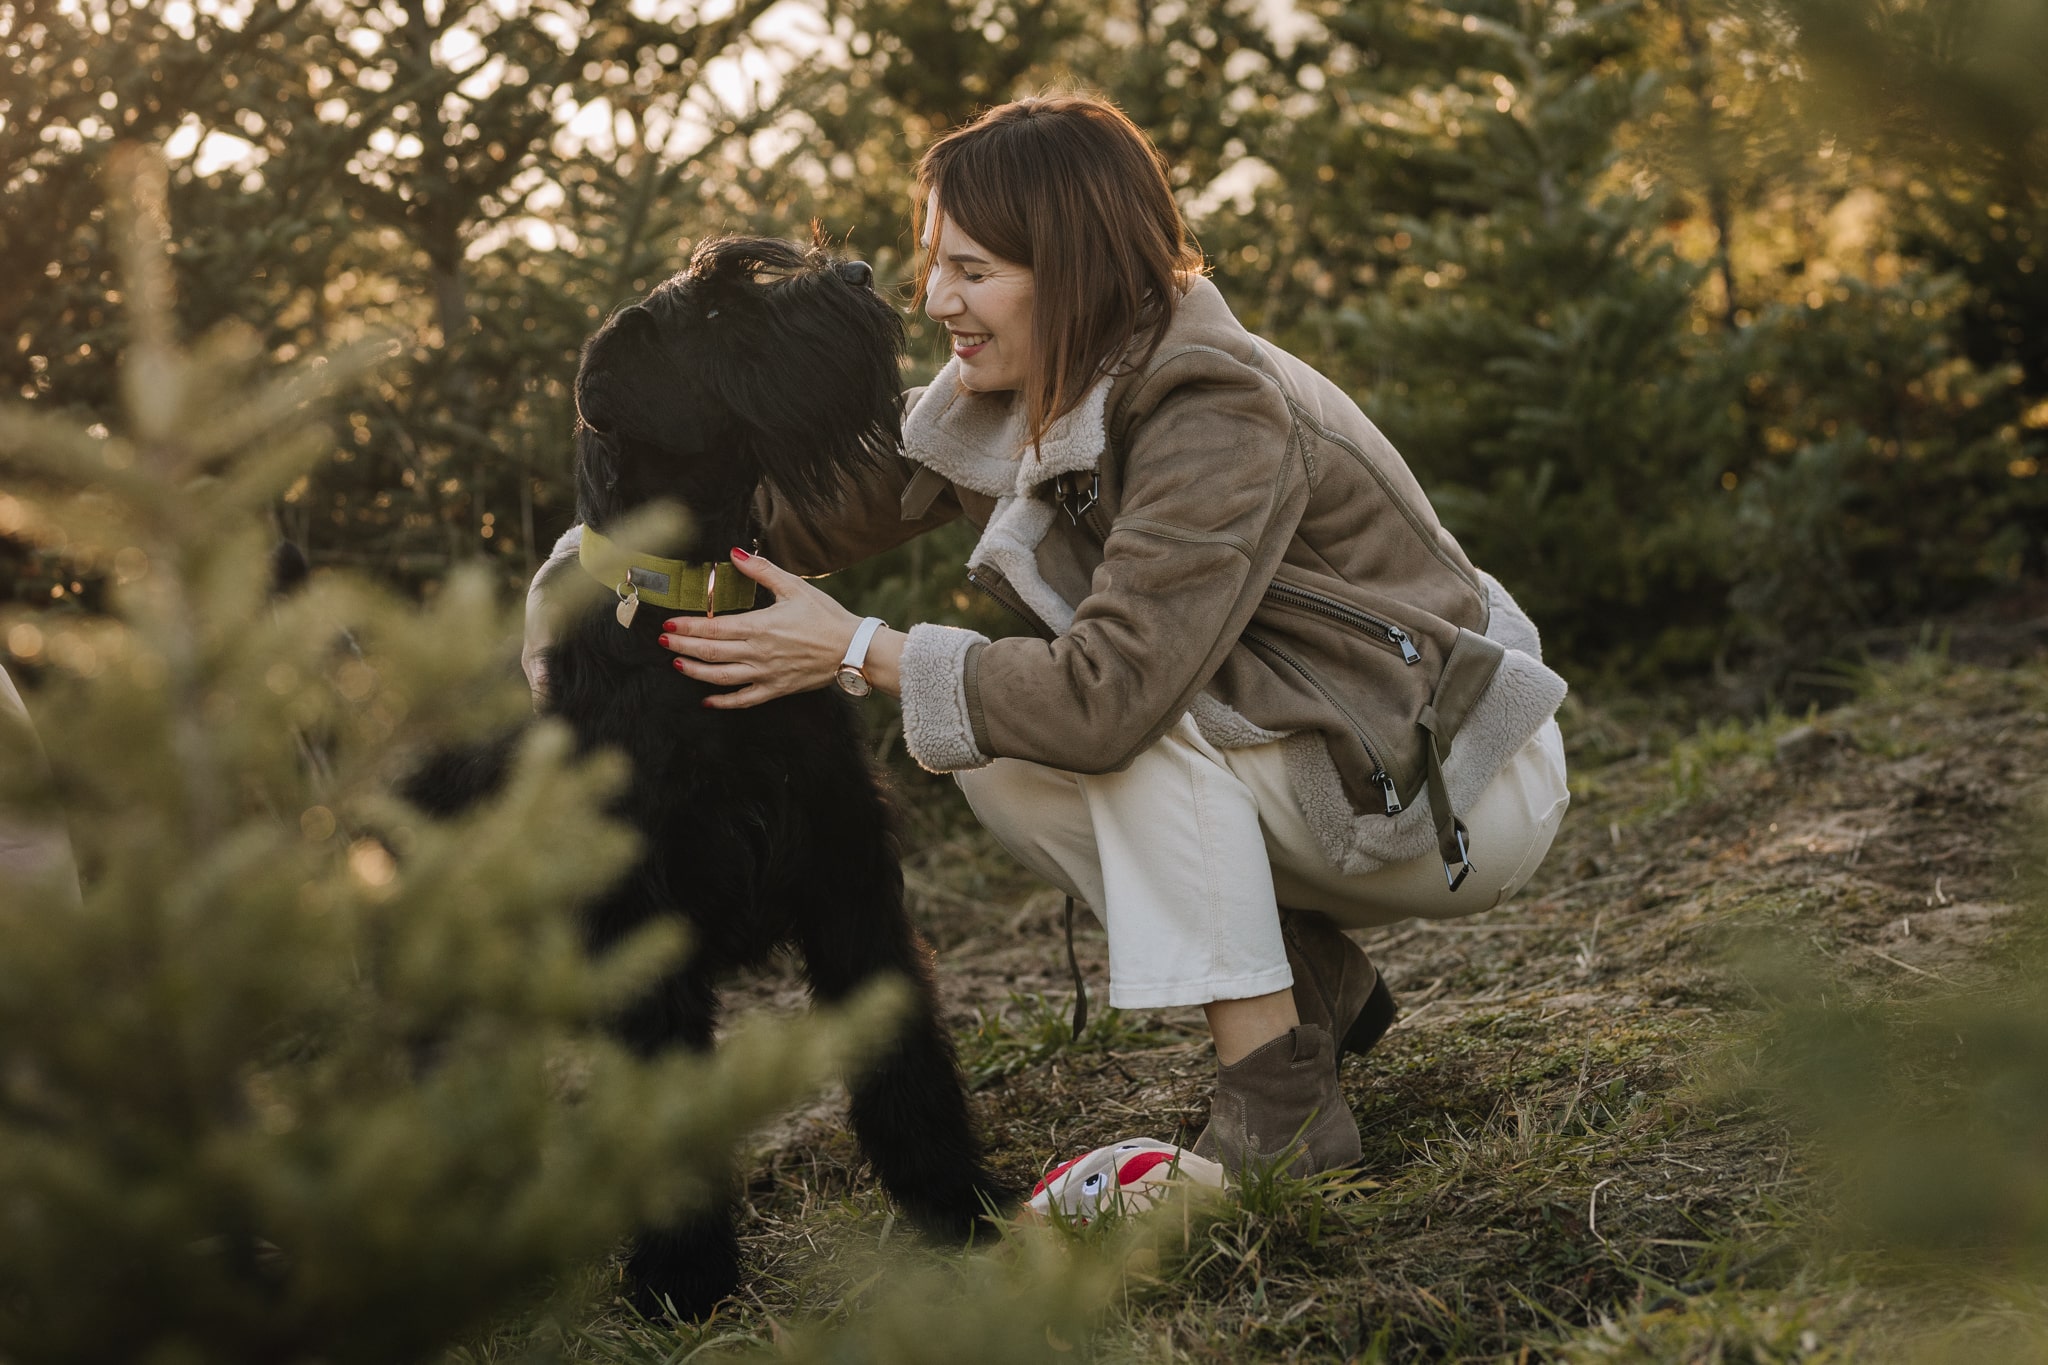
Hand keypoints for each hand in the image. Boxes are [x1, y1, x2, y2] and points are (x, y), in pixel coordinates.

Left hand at [659, 549, 876, 708]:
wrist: (853, 649)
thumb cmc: (826, 617)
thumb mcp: (794, 587)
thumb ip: (761, 570)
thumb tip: (734, 552)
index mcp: (760, 626)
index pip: (713, 628)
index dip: (687, 627)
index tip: (668, 624)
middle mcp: (758, 652)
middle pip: (710, 652)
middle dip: (683, 647)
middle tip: (663, 642)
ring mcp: (765, 674)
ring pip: (720, 677)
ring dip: (695, 672)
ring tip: (676, 665)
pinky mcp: (776, 688)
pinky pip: (744, 699)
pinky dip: (723, 702)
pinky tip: (707, 701)